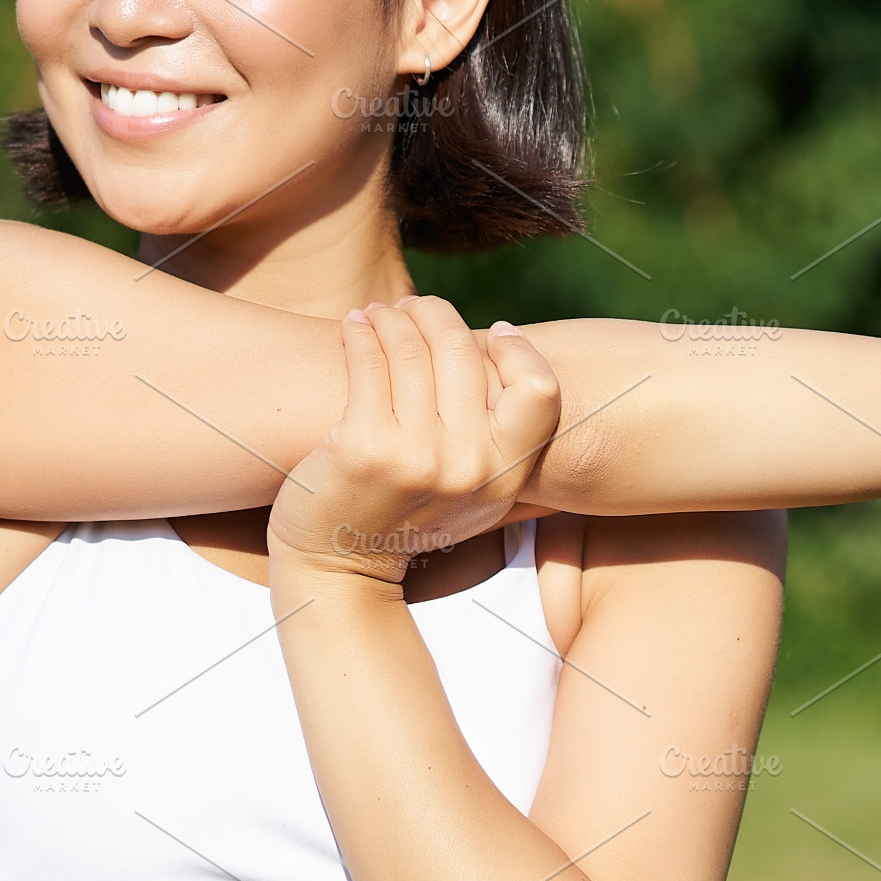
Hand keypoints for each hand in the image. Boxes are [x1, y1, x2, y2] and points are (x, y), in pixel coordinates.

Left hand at [267, 296, 562, 597]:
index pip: (539, 388)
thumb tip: (525, 365)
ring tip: (378, 315)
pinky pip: (368, 360)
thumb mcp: (477, 495)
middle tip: (413, 310)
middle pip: (463, 351)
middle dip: (434, 315)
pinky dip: (360, 332)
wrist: (341, 570)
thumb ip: (503, 445)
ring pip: (410, 347)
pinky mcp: (364, 446)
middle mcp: (468, 465)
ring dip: (390, 317)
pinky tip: (354, 327)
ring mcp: (416, 456)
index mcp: (506, 474)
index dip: (518, 349)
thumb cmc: (407, 520)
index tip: (492, 333)